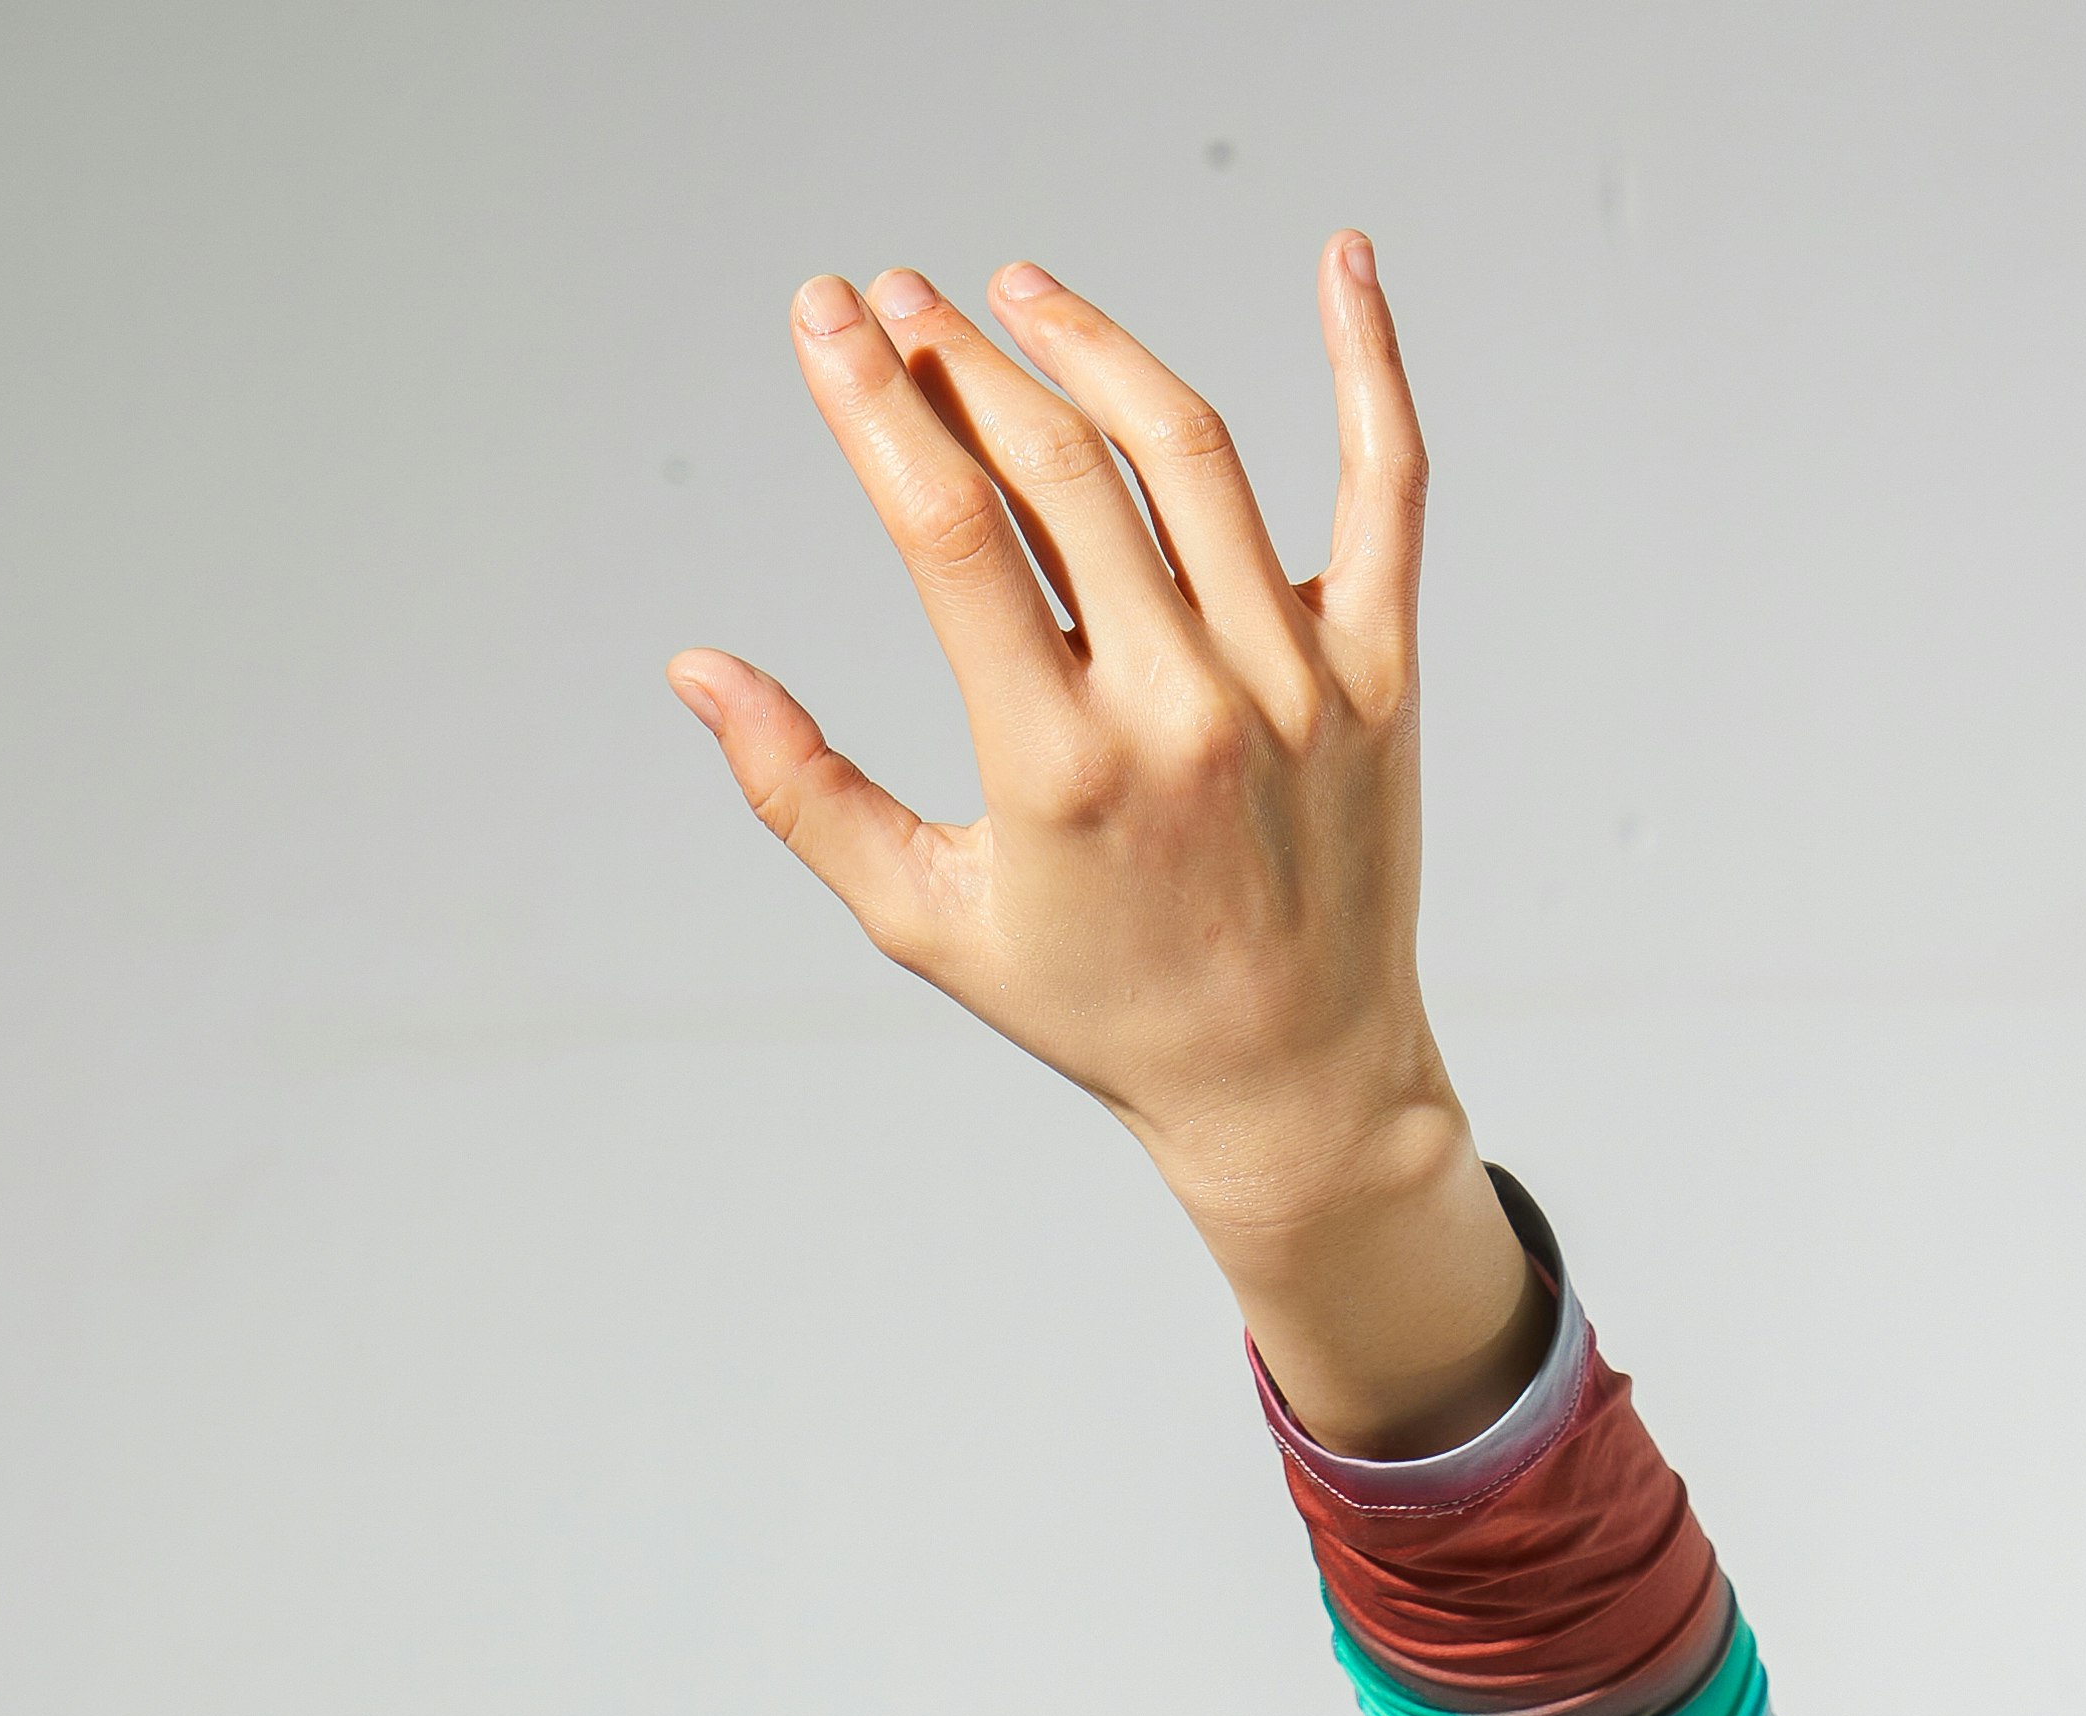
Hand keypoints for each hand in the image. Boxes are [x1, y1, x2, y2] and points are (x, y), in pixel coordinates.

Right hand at [674, 241, 1550, 1457]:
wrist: (1293, 1087)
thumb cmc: (1098, 1007)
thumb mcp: (931, 922)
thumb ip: (807, 793)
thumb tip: (695, 671)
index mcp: (1060, 770)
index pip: (950, 529)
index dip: (877, 404)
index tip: (828, 316)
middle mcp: (1185, 711)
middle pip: (1060, 469)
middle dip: (961, 364)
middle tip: (898, 302)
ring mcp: (1297, 683)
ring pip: (1191, 452)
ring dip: (1093, 347)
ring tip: (1018, 295)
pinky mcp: (1384, 674)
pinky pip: (1390, 487)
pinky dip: (1369, 365)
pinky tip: (1342, 258)